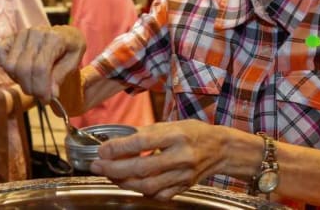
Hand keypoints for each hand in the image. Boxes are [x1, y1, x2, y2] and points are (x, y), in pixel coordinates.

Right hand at [0, 25, 84, 100]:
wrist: (65, 34)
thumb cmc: (70, 49)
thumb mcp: (73, 63)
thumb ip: (60, 77)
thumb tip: (49, 94)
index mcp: (54, 38)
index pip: (40, 68)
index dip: (41, 88)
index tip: (46, 99)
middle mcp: (35, 33)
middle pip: (23, 68)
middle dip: (31, 88)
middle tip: (40, 94)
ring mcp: (21, 34)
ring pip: (10, 65)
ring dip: (19, 80)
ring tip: (32, 81)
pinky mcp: (11, 37)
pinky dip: (7, 67)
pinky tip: (20, 72)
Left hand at [90, 120, 230, 200]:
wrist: (221, 149)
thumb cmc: (193, 133)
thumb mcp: (171, 124)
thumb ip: (145, 134)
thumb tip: (117, 143)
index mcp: (176, 135)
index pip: (142, 143)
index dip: (118, 148)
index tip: (102, 150)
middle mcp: (180, 156)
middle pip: (141, 168)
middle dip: (114, 168)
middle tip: (98, 166)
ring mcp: (183, 175)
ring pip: (147, 186)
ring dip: (123, 182)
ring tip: (110, 175)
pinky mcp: (184, 187)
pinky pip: (158, 195)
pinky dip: (141, 191)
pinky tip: (130, 184)